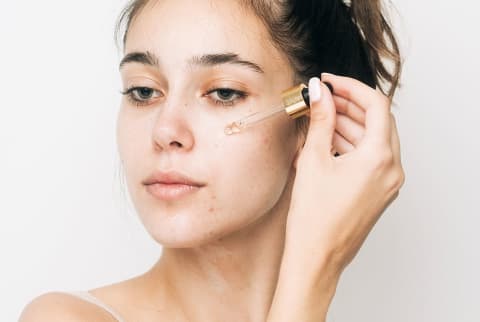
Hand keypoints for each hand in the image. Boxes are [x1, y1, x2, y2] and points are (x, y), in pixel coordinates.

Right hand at [285, 74, 404, 276]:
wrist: (316, 257)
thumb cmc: (314, 218)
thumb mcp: (314, 160)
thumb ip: (321, 120)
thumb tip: (320, 92)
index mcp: (380, 158)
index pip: (376, 105)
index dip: (351, 88)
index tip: (329, 83)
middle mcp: (392, 169)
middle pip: (378, 121)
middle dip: (350, 105)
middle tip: (323, 98)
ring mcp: (388, 182)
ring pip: (374, 139)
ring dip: (350, 124)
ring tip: (321, 117)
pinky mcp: (379, 191)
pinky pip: (371, 157)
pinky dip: (352, 144)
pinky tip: (328, 140)